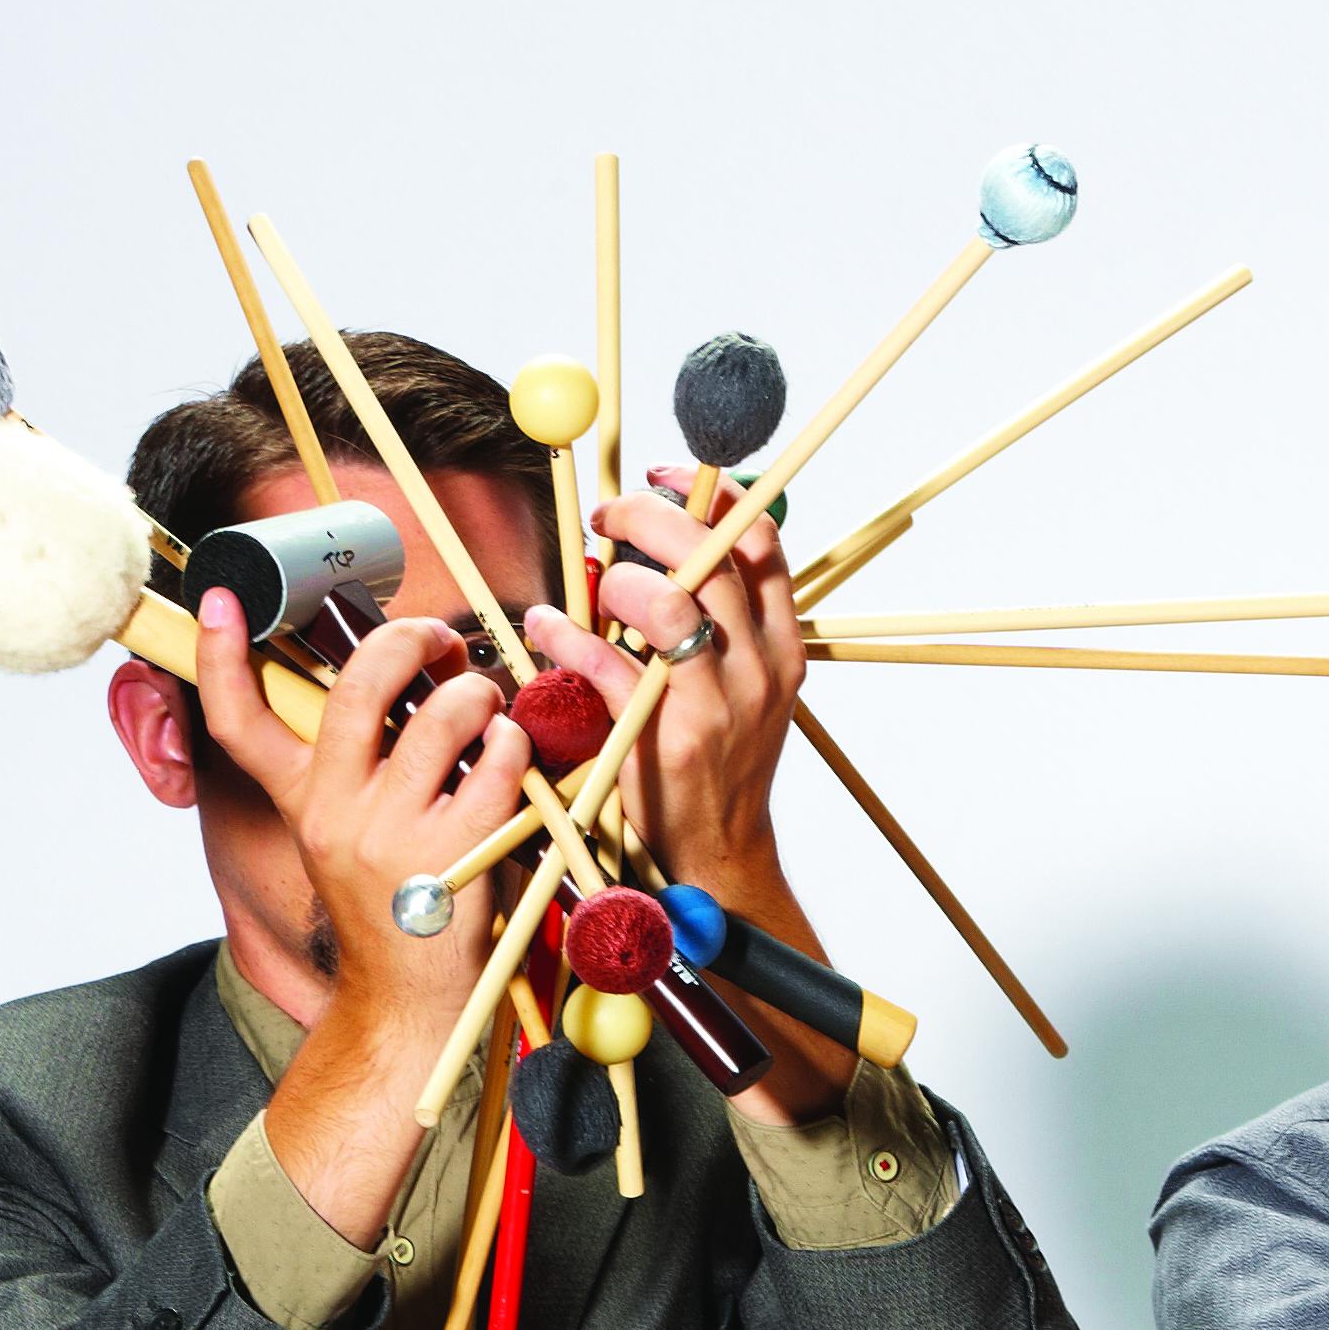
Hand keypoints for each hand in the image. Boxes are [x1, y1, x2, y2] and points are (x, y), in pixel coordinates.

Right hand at [204, 591, 525, 1060]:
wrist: (410, 1004)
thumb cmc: (395, 907)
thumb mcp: (347, 837)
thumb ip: (360, 769)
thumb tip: (407, 685)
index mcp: (303, 802)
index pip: (239, 722)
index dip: (223, 656)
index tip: (222, 599)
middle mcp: (335, 812)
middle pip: (358, 687)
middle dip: (407, 639)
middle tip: (439, 643)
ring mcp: (392, 834)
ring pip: (441, 716)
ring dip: (478, 694)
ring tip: (490, 711)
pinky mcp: (452, 856)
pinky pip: (497, 764)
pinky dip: (516, 746)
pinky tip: (515, 758)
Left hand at [586, 466, 806, 875]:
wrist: (718, 852)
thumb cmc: (718, 758)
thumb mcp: (742, 681)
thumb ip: (715, 616)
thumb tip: (659, 541)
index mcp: (782, 642)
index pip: (760, 538)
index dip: (707, 492)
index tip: (661, 477)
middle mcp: (760, 666)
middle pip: (711, 555)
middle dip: (647, 518)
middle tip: (607, 518)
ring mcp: (718, 705)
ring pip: (670, 604)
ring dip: (617, 580)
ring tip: (592, 586)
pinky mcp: (668, 740)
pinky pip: (610, 667)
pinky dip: (568, 637)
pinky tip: (547, 628)